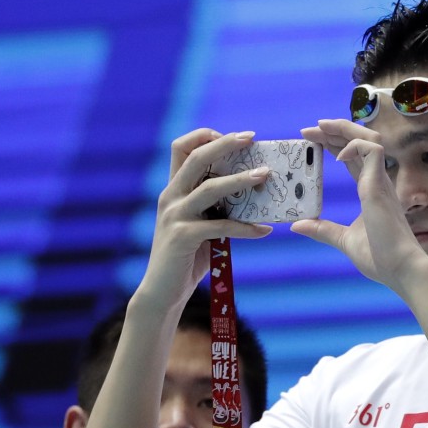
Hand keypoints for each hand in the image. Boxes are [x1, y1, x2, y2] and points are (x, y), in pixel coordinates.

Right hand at [140, 129, 272, 303]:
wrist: (163, 292)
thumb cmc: (187, 258)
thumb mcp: (200, 225)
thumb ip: (216, 207)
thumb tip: (253, 192)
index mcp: (174, 190)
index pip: (181, 148)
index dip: (205, 136)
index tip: (234, 137)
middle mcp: (170, 197)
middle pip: (195, 157)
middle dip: (224, 143)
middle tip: (251, 137)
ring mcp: (174, 216)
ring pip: (209, 188)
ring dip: (240, 180)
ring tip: (265, 176)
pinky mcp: (182, 237)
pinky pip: (220, 226)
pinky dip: (245, 228)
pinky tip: (264, 231)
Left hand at [294, 120, 427, 293]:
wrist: (400, 270)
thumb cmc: (380, 257)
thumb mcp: (344, 240)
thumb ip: (323, 230)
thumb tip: (297, 225)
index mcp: (371, 190)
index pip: (353, 157)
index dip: (334, 144)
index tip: (313, 140)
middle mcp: (378, 181)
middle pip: (359, 142)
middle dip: (335, 131)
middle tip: (310, 129)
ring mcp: (381, 182)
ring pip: (368, 138)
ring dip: (344, 129)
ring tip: (320, 127)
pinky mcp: (380, 185)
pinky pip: (372, 150)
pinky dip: (354, 146)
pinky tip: (337, 155)